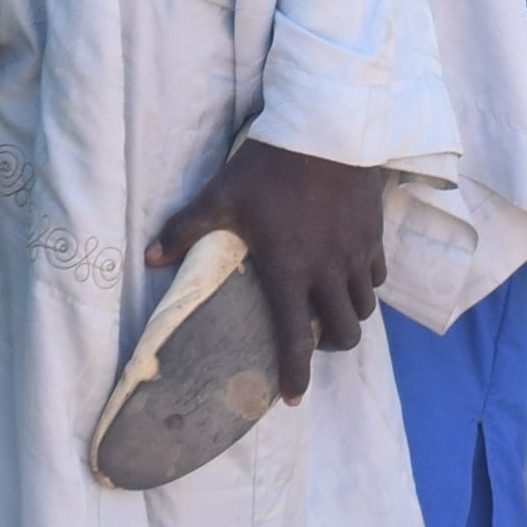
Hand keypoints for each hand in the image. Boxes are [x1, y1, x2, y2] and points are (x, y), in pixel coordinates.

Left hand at [148, 138, 390, 404]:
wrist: (326, 128)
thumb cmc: (269, 166)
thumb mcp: (221, 196)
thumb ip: (185, 230)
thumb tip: (149, 259)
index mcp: (289, 271)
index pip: (295, 339)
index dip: (295, 375)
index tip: (293, 398)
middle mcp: (328, 271)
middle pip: (346, 333)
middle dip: (330, 347)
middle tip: (312, 339)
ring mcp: (356, 254)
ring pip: (365, 308)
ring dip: (349, 316)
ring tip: (330, 306)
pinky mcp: (374, 234)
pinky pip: (377, 275)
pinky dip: (365, 284)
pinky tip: (348, 271)